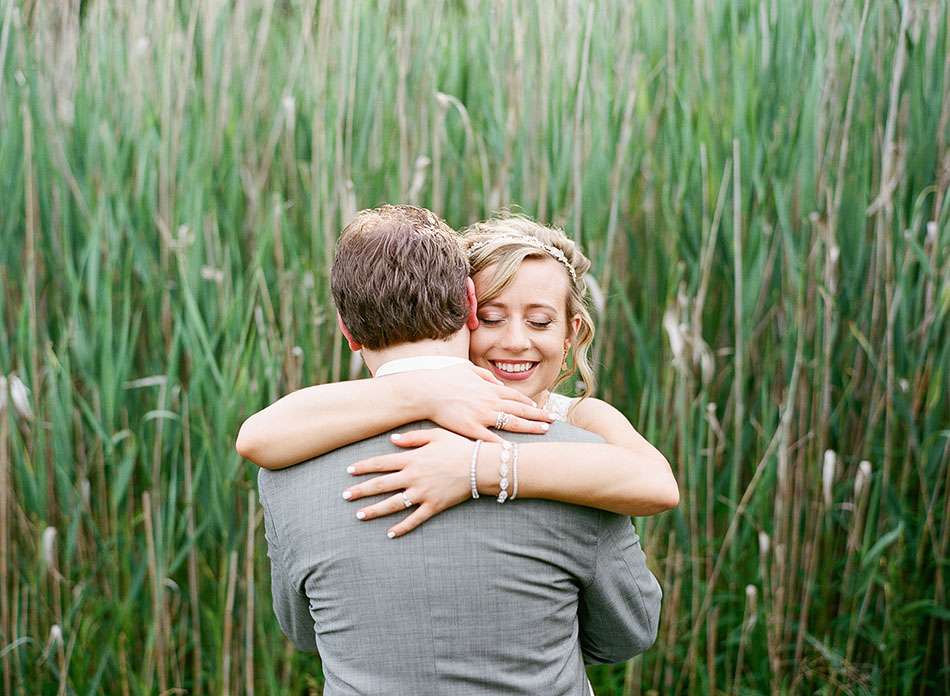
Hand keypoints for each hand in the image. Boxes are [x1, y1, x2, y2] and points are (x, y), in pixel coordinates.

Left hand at [342, 428, 474, 537]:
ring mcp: (423, 493)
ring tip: (359, 515)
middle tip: (344, 496)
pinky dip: (402, 528)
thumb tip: (391, 440)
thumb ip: (412, 438)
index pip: (381, 463)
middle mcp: (413, 477)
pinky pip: (415, 519)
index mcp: (412, 459)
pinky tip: (390, 534)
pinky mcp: (434, 506)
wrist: (480, 466)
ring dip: (374, 510)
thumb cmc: (459, 447)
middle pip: (381, 485)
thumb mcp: (436, 435)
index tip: (348, 471)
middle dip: (361, 490)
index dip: (363, 467)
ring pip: (393, 504)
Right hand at [412, 363, 553, 441]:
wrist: (426, 390)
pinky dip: (503, 444)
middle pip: (520, 409)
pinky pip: (490, 439)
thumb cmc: (443, 378)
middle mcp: (490, 401)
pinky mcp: (471, 428)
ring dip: (529, 427)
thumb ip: (484, 375)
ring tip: (544, 431)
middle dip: (538, 415)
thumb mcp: (466, 368)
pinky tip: (514, 450)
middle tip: (553, 421)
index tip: (539, 409)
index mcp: (489, 388)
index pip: (515, 396)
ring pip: (511, 422)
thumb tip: (497, 382)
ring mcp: (482, 415)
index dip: (528, 403)